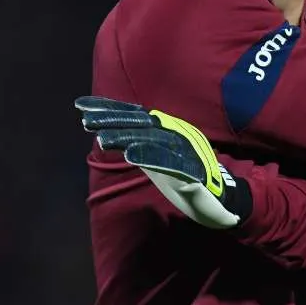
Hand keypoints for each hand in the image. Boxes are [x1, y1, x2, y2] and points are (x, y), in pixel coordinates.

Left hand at [77, 96, 249, 228]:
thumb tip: (109, 133)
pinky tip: (132, 155)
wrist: (224, 198)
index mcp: (168, 130)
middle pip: (141, 124)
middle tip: (85, 120)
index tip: (81, 106)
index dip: (109, 109)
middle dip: (113, 121)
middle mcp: (177, 134)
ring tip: (102, 139)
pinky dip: (151, 156)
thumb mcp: (160, 156)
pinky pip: (171, 162)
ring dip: (127, 138)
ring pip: (153, 140)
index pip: (135, 115)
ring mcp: (186, 151)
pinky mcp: (194, 172)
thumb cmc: (188, 175)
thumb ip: (141, 143)